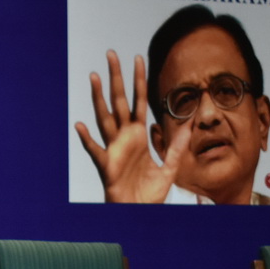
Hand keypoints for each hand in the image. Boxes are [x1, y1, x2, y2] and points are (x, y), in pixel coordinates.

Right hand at [73, 50, 188, 203]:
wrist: (139, 214)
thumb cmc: (149, 193)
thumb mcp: (169, 167)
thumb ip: (177, 145)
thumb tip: (190, 124)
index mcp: (138, 135)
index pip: (140, 101)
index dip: (139, 80)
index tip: (137, 58)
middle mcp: (124, 137)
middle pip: (119, 101)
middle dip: (116, 77)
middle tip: (111, 54)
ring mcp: (113, 149)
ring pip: (105, 117)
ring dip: (98, 97)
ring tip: (94, 77)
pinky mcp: (107, 164)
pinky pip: (95, 150)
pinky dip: (87, 139)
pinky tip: (79, 126)